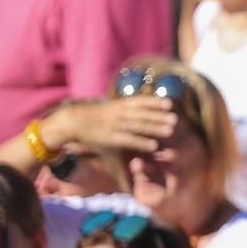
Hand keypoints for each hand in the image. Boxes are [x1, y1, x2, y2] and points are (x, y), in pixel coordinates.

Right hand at [48, 95, 177, 155]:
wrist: (71, 121)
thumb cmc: (92, 117)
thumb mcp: (108, 109)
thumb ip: (123, 109)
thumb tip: (138, 108)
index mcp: (117, 105)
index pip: (138, 102)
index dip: (154, 102)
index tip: (169, 103)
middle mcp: (118, 114)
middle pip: (141, 114)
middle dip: (159, 116)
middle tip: (176, 118)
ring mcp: (115, 126)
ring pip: (138, 126)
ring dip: (155, 128)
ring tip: (170, 130)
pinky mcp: (110, 138)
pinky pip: (129, 140)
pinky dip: (142, 142)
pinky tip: (154, 146)